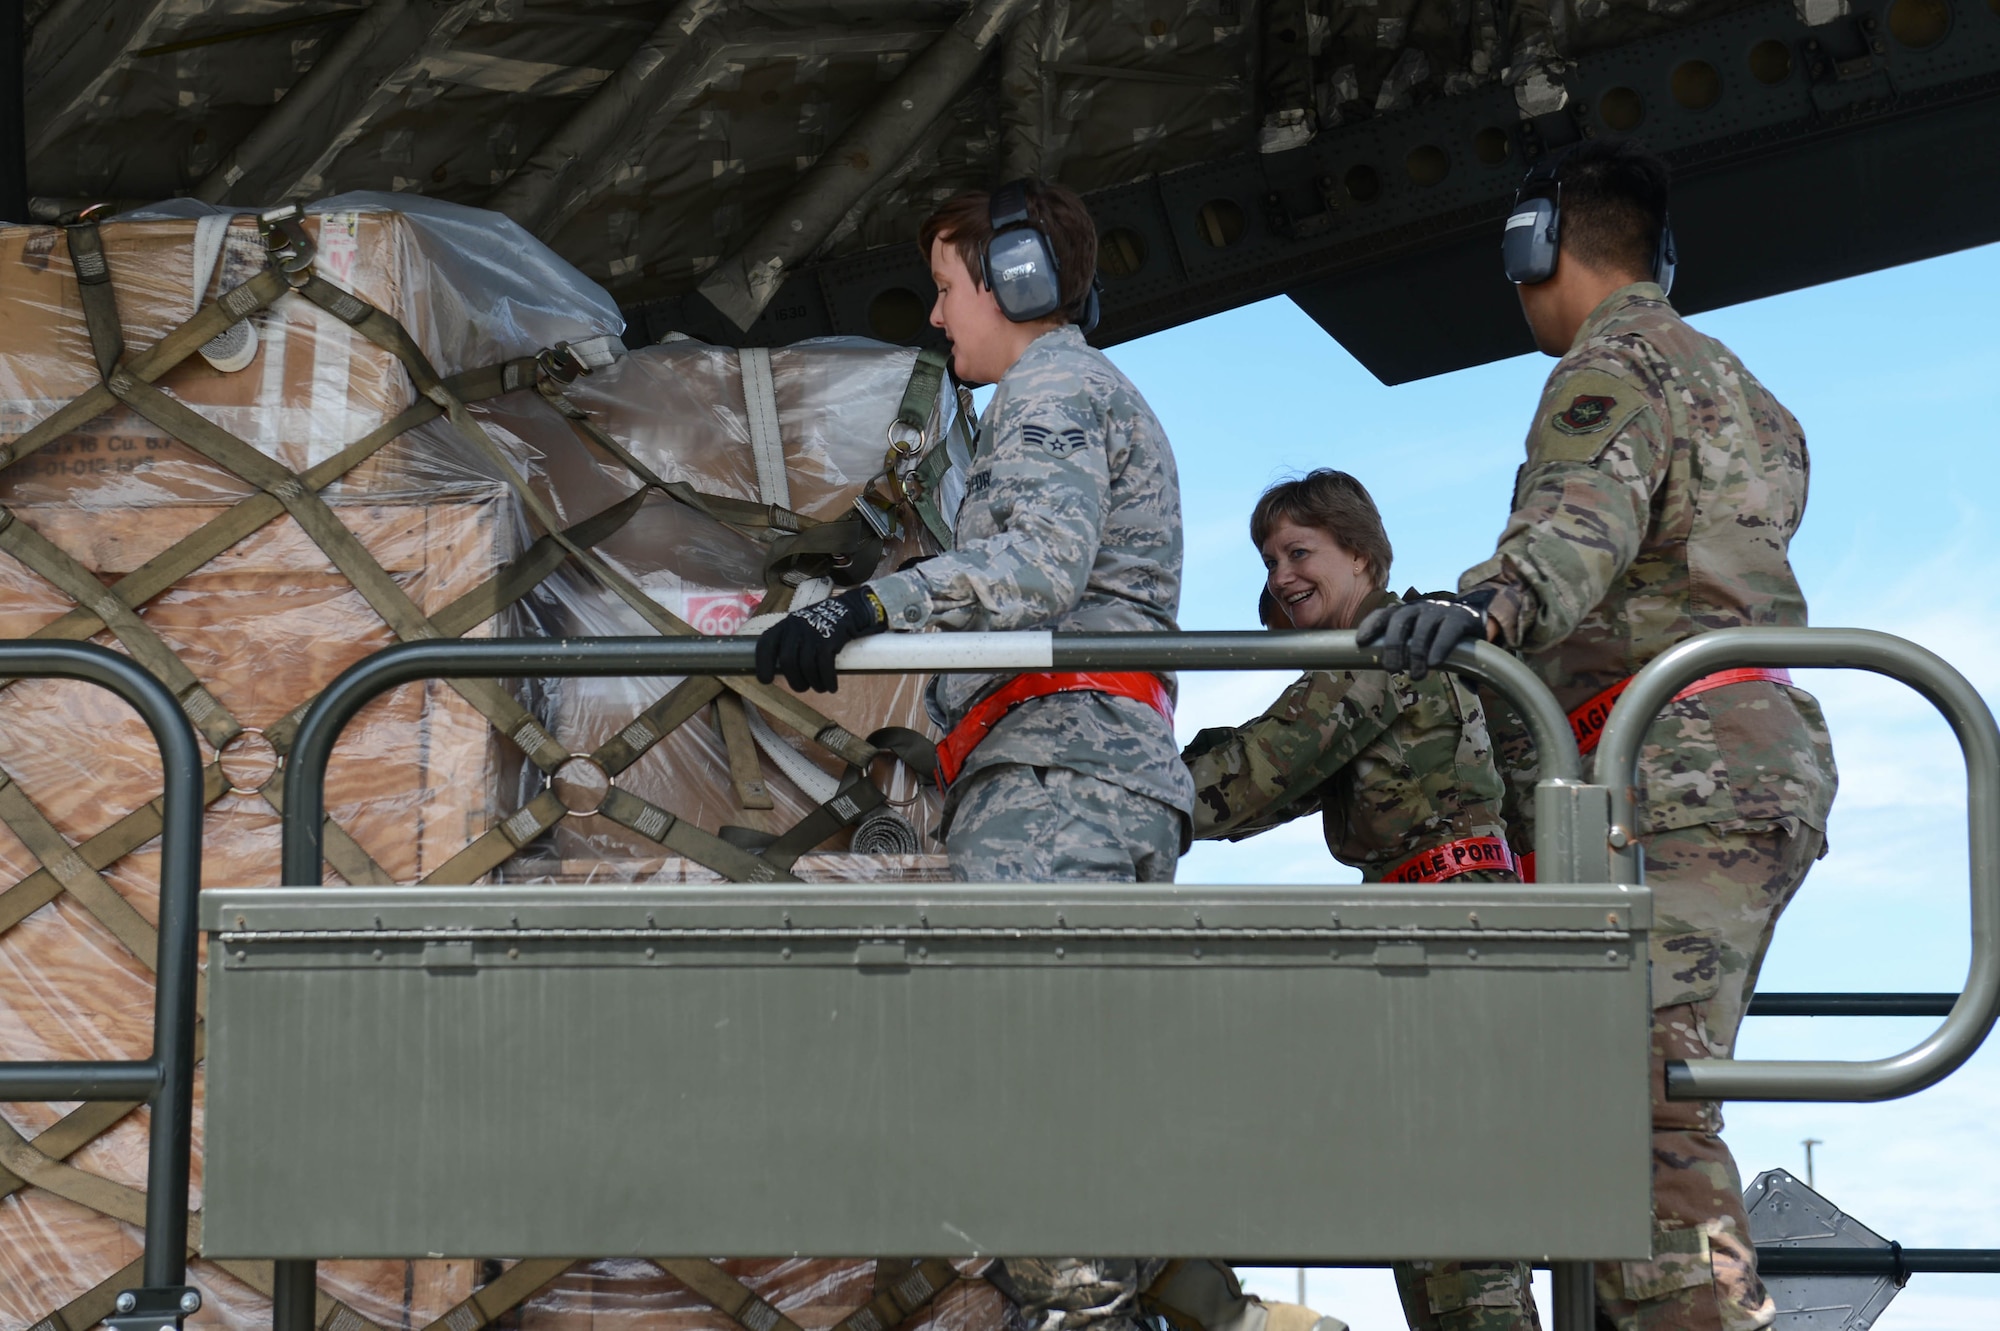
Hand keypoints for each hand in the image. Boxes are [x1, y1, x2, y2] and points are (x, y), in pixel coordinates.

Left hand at [754, 588, 886, 692]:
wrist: (849, 609)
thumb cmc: (821, 624)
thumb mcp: (799, 628)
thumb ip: (789, 644)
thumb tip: (784, 672)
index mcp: (784, 626)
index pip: (766, 644)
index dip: (763, 665)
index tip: (766, 680)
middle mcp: (795, 628)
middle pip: (787, 661)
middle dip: (794, 680)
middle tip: (802, 688)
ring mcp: (812, 633)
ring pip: (806, 666)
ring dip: (813, 683)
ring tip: (820, 688)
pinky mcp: (829, 639)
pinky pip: (824, 666)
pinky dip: (827, 680)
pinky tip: (831, 687)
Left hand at [1355, 588, 1494, 678]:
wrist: (1475, 619)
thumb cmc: (1439, 634)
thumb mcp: (1420, 640)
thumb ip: (1409, 655)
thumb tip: (1396, 677)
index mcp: (1405, 612)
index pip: (1383, 615)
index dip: (1371, 626)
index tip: (1361, 642)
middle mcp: (1419, 608)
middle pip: (1400, 621)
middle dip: (1392, 645)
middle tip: (1392, 669)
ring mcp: (1440, 610)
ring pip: (1422, 628)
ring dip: (1416, 652)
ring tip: (1417, 676)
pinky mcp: (1460, 618)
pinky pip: (1447, 631)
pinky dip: (1439, 646)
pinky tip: (1434, 662)